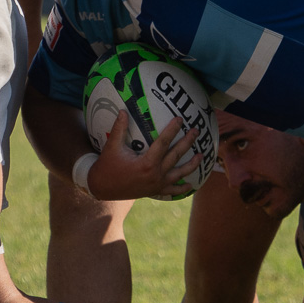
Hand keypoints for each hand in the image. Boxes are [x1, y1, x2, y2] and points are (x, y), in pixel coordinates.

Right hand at [84, 113, 201, 199]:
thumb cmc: (107, 166)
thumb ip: (119, 128)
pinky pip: (172, 191)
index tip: (180, 119)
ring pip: (179, 174)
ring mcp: (157, 185)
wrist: (101, 188)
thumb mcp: (112, 146)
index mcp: (147, 163)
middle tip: (196, 130)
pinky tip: (190, 185)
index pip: (164, 143)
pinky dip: (181, 188)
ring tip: (201, 155)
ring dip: (191, 164)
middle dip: (187, 142)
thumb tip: (122, 110)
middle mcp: (155, 175)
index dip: (173, 130)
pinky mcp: (154, 191)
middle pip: (176, 156)